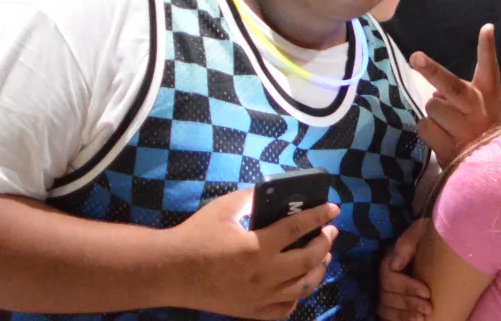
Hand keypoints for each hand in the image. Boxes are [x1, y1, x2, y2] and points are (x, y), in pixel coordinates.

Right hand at [163, 188, 338, 319]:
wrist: (168, 272)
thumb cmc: (194, 237)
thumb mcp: (223, 209)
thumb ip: (251, 198)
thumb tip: (273, 191)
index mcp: (257, 247)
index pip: (299, 228)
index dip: (319, 216)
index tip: (333, 209)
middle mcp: (263, 274)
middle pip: (310, 259)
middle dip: (326, 243)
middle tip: (330, 232)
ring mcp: (258, 297)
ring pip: (304, 287)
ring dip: (319, 269)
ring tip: (322, 256)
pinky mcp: (250, 311)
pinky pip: (284, 309)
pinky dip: (296, 297)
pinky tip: (298, 283)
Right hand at [377, 218, 431, 320]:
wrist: (438, 245)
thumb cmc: (430, 236)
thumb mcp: (422, 230)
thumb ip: (409, 242)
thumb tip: (395, 265)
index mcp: (387, 260)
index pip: (389, 278)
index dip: (406, 287)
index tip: (427, 292)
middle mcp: (382, 277)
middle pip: (386, 296)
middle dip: (408, 304)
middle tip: (429, 309)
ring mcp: (384, 291)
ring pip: (384, 308)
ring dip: (403, 316)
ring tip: (423, 318)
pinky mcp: (390, 302)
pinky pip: (386, 315)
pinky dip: (398, 319)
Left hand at [414, 24, 500, 165]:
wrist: (490, 171)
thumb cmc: (482, 132)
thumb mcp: (485, 109)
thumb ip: (463, 95)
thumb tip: (434, 91)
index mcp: (489, 97)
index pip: (490, 68)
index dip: (487, 47)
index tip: (486, 28)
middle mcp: (478, 110)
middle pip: (450, 85)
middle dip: (431, 70)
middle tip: (416, 58)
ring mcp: (465, 129)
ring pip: (432, 106)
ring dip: (433, 114)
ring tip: (448, 126)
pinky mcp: (450, 147)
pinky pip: (425, 127)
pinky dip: (429, 131)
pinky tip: (443, 139)